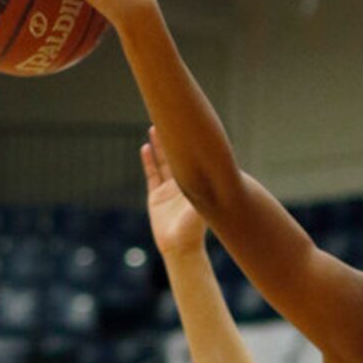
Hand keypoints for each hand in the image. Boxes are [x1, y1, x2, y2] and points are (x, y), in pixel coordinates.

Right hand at [143, 126, 206, 255]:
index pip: (193, 155)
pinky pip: (151, 175)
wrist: (180, 248)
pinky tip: (146, 147)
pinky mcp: (156, 197)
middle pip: (177, 154)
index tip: (188, 120)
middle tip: (169, 115)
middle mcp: (184, 183)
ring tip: (155, 127)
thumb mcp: (203, 203)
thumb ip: (206, 185)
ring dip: (160, 145)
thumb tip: (216, 165)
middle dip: (174, 136)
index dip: (190, 139)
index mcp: (197, 182)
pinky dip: (148, 161)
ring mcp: (169, 190)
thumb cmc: (194, 228)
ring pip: (163, 162)